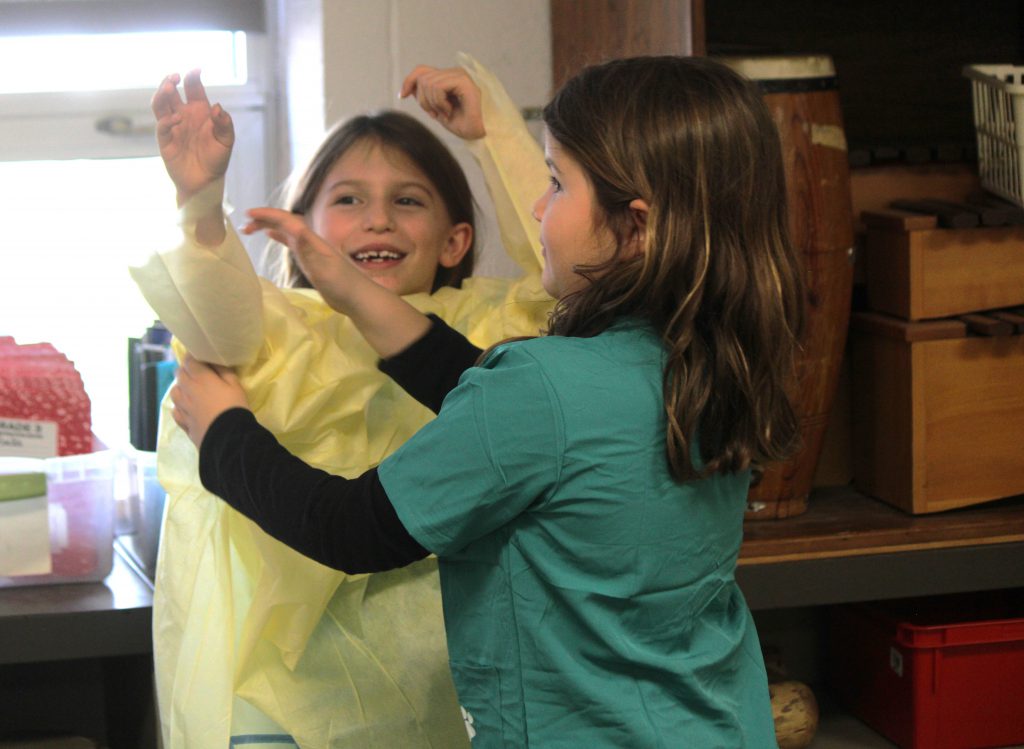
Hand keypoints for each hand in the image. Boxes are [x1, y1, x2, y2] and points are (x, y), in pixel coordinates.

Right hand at [152, 70, 234, 204]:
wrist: (206, 182)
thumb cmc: (217, 159)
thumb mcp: (226, 141)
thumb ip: (225, 124)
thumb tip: (217, 107)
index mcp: (199, 111)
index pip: (193, 88)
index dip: (193, 77)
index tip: (197, 68)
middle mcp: (184, 115)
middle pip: (172, 92)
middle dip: (170, 80)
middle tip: (175, 75)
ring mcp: (173, 127)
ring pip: (161, 104)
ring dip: (162, 93)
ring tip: (168, 86)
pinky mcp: (165, 141)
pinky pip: (162, 126)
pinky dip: (167, 120)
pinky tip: (177, 118)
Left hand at [170, 354, 248, 447]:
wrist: (228, 437)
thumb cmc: (234, 407)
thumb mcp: (235, 385)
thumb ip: (223, 371)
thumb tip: (215, 362)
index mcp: (200, 379)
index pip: (189, 361)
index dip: (192, 356)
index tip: (199, 355)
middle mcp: (187, 391)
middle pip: (179, 374)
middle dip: (185, 369)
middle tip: (196, 371)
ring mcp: (183, 407)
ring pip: (174, 392)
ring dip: (180, 387)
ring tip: (189, 390)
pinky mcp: (184, 422)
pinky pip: (175, 411)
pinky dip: (179, 406)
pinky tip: (186, 408)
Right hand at [243, 207, 431, 357]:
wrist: (358, 299)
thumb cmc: (342, 285)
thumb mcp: (323, 268)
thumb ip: (308, 249)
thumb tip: (294, 228)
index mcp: (312, 240)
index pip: (287, 220)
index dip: (267, 215)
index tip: (248, 214)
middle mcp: (311, 241)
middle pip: (285, 223)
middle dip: (264, 220)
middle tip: (244, 226)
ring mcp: (311, 251)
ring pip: (286, 232)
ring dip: (268, 227)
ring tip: (250, 230)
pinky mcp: (312, 261)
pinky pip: (292, 243)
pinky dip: (280, 237)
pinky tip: (272, 237)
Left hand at [400, 65, 484, 139]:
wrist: (481, 134)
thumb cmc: (463, 124)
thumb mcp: (438, 110)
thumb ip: (426, 96)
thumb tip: (409, 88)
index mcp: (448, 78)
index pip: (422, 71)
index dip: (409, 81)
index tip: (403, 96)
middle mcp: (454, 73)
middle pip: (422, 78)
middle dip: (423, 100)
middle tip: (436, 114)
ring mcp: (459, 75)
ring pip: (428, 83)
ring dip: (432, 104)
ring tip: (445, 113)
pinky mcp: (463, 81)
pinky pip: (438, 87)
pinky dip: (439, 103)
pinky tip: (449, 111)